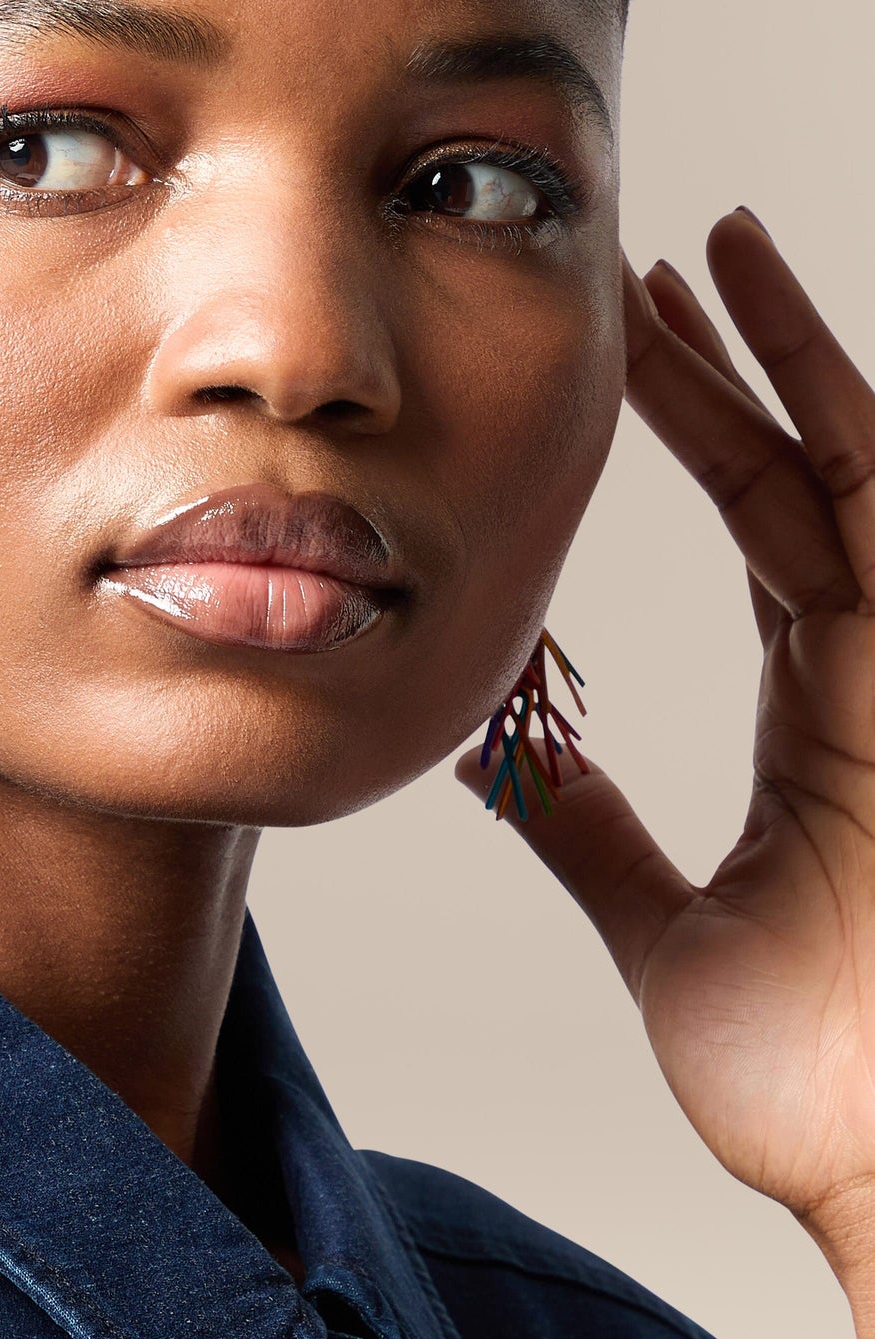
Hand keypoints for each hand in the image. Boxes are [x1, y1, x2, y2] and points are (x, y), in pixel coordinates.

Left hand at [460, 208, 874, 1294]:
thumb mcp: (663, 926)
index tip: (639, 352)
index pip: (764, 527)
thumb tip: (500, 766)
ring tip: (723, 253)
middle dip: (733, 366)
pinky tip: (804, 342)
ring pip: (853, 472)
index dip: (710, 429)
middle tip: (660, 267)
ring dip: (794, 358)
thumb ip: (593, 833)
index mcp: (822, 711)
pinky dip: (854, 430)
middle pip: (799, 475)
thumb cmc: (816, 1084)